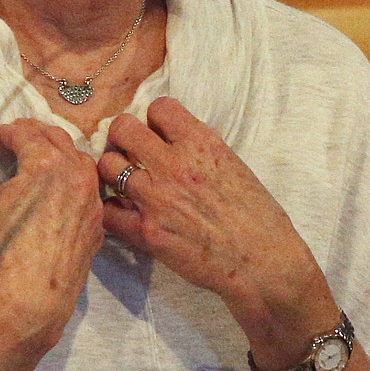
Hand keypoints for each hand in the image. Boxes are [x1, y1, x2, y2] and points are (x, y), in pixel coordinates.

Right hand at [0, 116, 102, 357]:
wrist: (33, 299)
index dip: (4, 132)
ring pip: (77, 157)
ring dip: (56, 152)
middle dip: (30, 135)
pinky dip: (72, 177)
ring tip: (33, 162)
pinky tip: (54, 190)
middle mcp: (76, 174)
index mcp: (47, 164)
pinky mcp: (98, 220)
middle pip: (55, 137)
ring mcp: (92, 198)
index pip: (24, 132)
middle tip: (10, 144)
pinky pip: (89, 185)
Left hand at [98, 97, 342, 367]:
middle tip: (131, 152)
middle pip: (123, 128)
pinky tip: (125, 214)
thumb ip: (201, 149)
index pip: (158, 107)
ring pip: (107, 165)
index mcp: (201, 144)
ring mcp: (156, 198)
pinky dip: (112, 211)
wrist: (262, 263)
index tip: (159, 133)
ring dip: (114, 172)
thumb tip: (178, 140)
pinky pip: (107, 211)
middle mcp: (174, 164)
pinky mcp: (145, 232)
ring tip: (125, 183)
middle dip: (124, 137)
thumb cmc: (258, 217)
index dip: (156, 120)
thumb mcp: (234, 166)